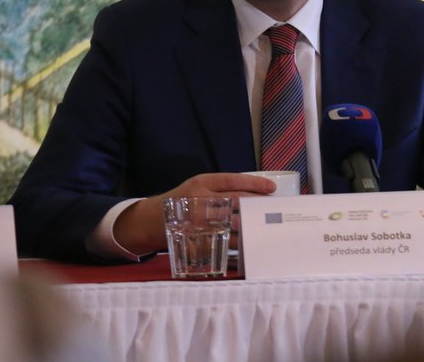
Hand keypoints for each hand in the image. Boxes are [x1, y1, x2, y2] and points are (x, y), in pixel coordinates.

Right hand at [113, 173, 276, 254]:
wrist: (151, 221)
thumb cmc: (182, 202)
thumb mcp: (197, 186)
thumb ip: (221, 189)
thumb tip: (254, 193)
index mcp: (201, 183)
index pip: (232, 181)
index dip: (254, 184)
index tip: (271, 189)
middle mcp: (200, 200)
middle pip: (236, 201)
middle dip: (256, 205)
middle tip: (272, 208)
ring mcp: (198, 221)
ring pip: (233, 223)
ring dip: (251, 225)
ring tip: (266, 225)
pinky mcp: (196, 239)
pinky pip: (223, 242)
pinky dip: (239, 242)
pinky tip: (250, 242)